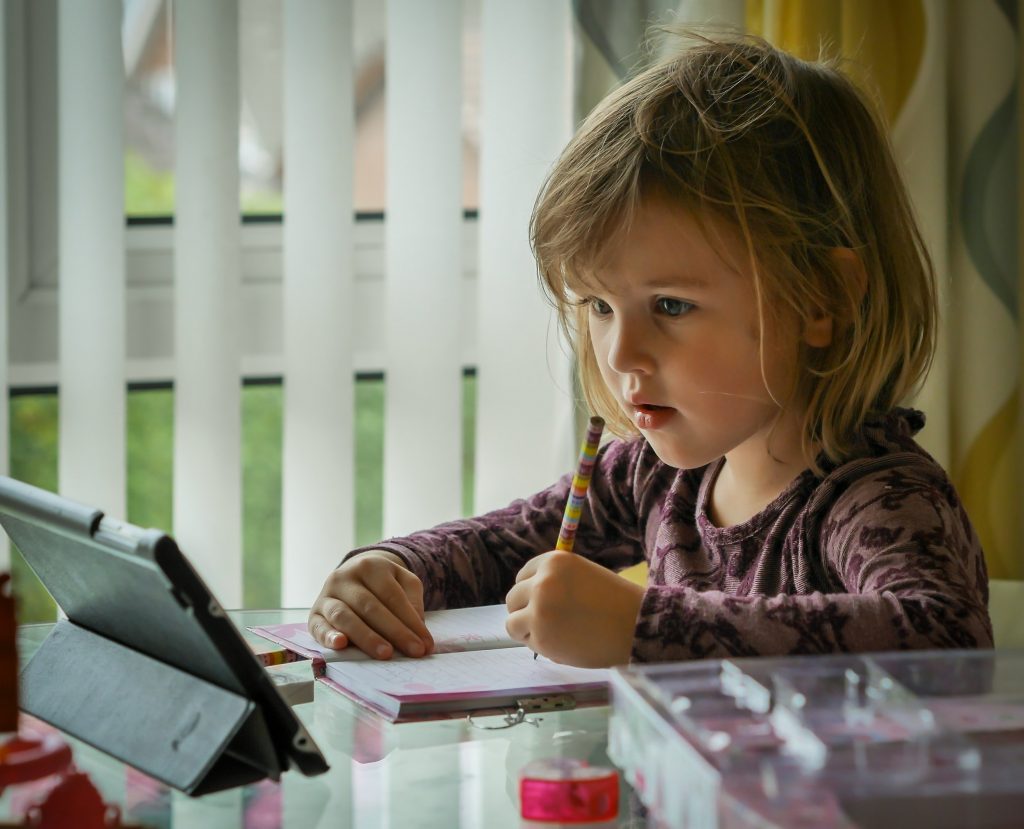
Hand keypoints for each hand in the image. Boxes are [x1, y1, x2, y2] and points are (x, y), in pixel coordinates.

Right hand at [308, 550, 433, 659]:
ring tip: (386, 654)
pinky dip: (328, 636)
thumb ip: (413, 601)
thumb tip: (417, 630)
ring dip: (366, 637)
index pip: (392, 596)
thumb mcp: (404, 581)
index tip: (425, 644)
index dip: (410, 621)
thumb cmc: (384, 583)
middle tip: (413, 651)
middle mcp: (344, 577)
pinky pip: (318, 626)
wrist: (354, 573)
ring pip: (344, 616)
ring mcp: (326, 595)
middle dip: (394, 631)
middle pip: (370, 606)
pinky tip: (341, 645)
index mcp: (370, 566)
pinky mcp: (313, 614)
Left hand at [504, 551, 643, 667]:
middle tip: (547, 621)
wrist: (636, 626)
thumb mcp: (581, 575)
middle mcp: (541, 582)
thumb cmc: (615, 601)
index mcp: (553, 562)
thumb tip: (525, 597)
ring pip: (512, 623)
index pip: (523, 576)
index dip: (531, 591)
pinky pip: (528, 642)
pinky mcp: (541, 639)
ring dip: (527, 630)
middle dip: (525, 611)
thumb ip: (554, 581)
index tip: (543, 601)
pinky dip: (540, 646)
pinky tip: (564, 644)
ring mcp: (538, 611)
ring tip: (553, 634)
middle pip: (513, 598)